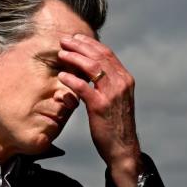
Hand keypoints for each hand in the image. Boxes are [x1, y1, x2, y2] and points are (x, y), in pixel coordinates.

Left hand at [57, 33, 142, 186]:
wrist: (123, 147)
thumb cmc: (116, 123)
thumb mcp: (117, 98)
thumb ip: (108, 82)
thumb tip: (93, 68)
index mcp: (125, 78)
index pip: (107, 53)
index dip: (90, 43)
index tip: (76, 38)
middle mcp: (120, 82)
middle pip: (98, 55)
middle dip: (80, 45)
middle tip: (65, 40)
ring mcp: (111, 94)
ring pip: (92, 67)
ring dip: (74, 57)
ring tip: (61, 53)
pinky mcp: (100, 106)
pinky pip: (83, 87)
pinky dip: (71, 79)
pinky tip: (62, 76)